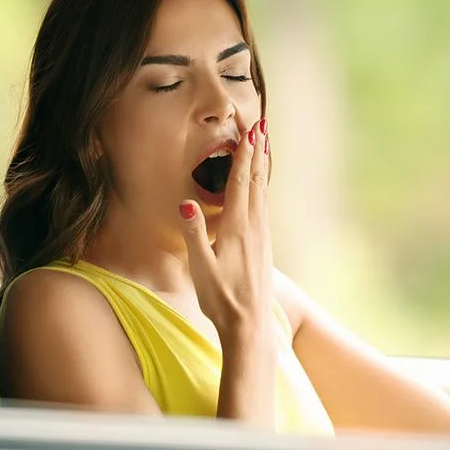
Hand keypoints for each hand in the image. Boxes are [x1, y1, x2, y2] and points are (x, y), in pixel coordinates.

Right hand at [178, 120, 271, 343]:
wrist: (249, 326)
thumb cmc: (221, 299)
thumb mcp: (201, 269)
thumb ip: (194, 235)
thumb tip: (185, 204)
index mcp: (237, 227)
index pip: (240, 182)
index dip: (244, 154)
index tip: (250, 129)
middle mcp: (254, 226)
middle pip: (256, 180)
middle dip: (257, 150)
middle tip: (260, 124)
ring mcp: (262, 235)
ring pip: (262, 191)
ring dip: (262, 165)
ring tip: (264, 144)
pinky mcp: (263, 245)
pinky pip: (263, 205)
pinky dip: (261, 186)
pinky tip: (260, 185)